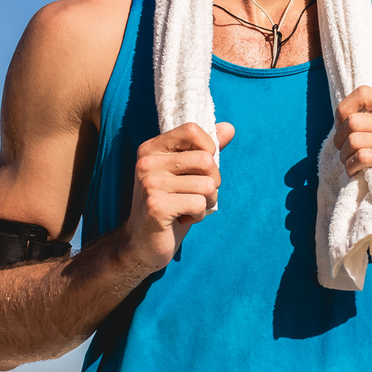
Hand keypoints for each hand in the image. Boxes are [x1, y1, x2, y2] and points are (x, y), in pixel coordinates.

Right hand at [121, 121, 232, 273]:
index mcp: (152, 149)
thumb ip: (205, 150)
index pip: (192, 130)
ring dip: (207, 201)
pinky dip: (199, 215)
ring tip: (187, 208)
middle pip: (206, 160)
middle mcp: (147, 162)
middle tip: (196, 195)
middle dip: (213, 182)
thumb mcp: (187, 174)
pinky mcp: (157, 206)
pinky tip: (182, 219)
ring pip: (208, 185)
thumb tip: (229, 128)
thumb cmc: (170, 205)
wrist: (142, 243)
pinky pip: (200, 204)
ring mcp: (150, 184)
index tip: (200, 169)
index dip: (209, 149)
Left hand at [333, 87, 371, 240]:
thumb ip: (362, 118)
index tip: (342, 125)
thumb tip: (341, 112)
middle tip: (342, 151)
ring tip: (350, 162)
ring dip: (344, 156)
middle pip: (354, 121)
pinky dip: (350, 167)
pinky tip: (355, 172)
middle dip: (340, 139)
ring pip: (355, 140)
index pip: (364, 93)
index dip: (344, 108)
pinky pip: (361, 157)